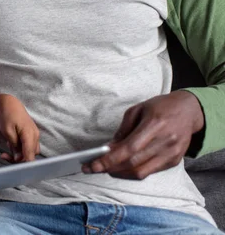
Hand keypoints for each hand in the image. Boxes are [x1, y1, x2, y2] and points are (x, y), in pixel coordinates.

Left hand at [0, 95, 39, 162]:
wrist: (10, 104)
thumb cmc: (7, 116)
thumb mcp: (7, 132)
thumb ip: (15, 146)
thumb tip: (19, 159)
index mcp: (29, 135)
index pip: (30, 155)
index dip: (24, 164)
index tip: (14, 167)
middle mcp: (35, 136)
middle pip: (30, 155)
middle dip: (18, 159)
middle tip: (4, 156)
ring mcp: (34, 136)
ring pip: (29, 152)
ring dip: (18, 154)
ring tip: (6, 148)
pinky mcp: (31, 136)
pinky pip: (27, 147)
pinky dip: (19, 149)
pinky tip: (11, 144)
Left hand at [83, 91, 203, 179]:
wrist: (189, 111)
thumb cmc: (160, 107)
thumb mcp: (137, 110)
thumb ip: (123, 131)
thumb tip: (108, 149)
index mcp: (155, 125)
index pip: (129, 149)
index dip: (109, 159)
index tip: (93, 165)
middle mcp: (165, 142)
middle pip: (133, 163)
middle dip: (110, 168)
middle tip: (92, 168)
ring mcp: (171, 154)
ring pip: (141, 172)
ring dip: (120, 173)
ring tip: (105, 168)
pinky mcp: (174, 161)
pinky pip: (150, 172)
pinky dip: (133, 171)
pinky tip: (122, 167)